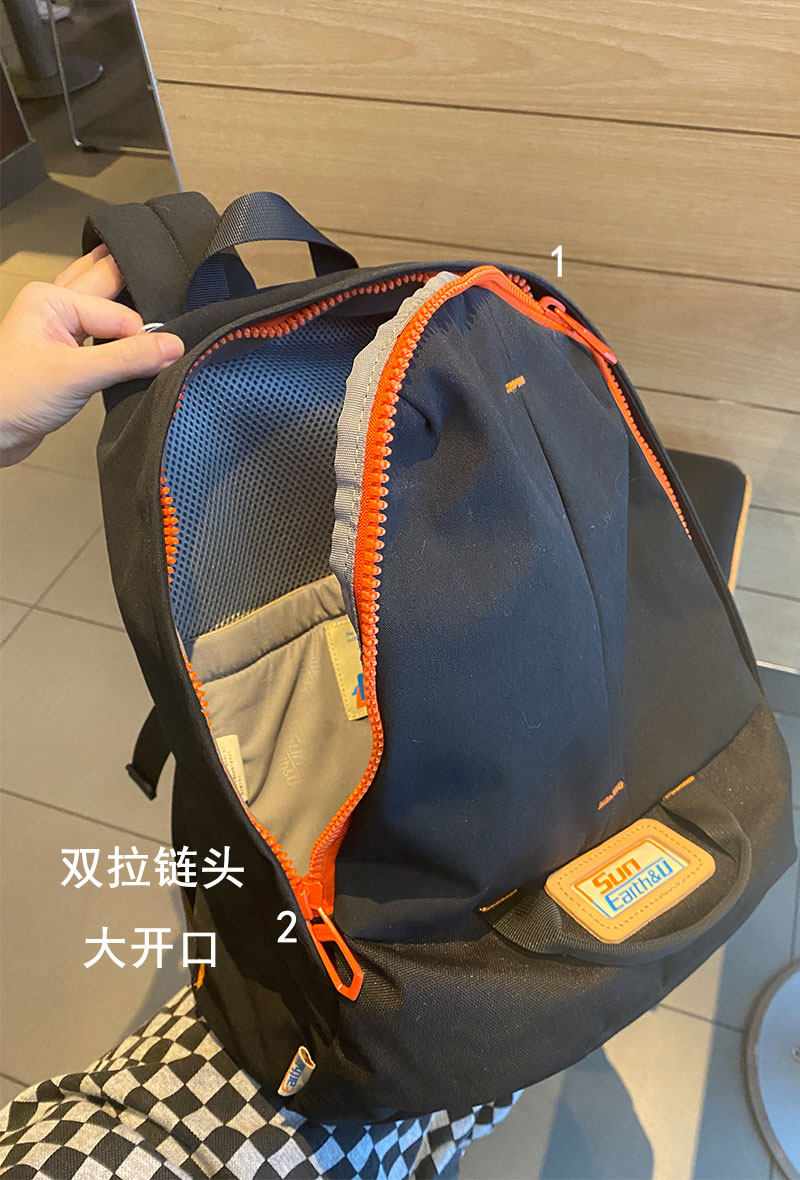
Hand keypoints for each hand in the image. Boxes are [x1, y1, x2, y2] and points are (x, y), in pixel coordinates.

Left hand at [0, 245, 183, 466]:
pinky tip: (135, 339)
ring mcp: (60, 332)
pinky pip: (101, 338)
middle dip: (139, 297)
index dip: (141, 335)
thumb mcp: (74, 375)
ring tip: (160, 304)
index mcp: (52, 299)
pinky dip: (120, 340)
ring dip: (128, 316)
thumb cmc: (10, 398)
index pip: (119, 311)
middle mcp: (55, 307)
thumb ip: (127, 359)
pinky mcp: (66, 357)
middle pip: (109, 291)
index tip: (163, 355)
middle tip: (175, 295)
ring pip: (105, 312)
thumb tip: (173, 345)